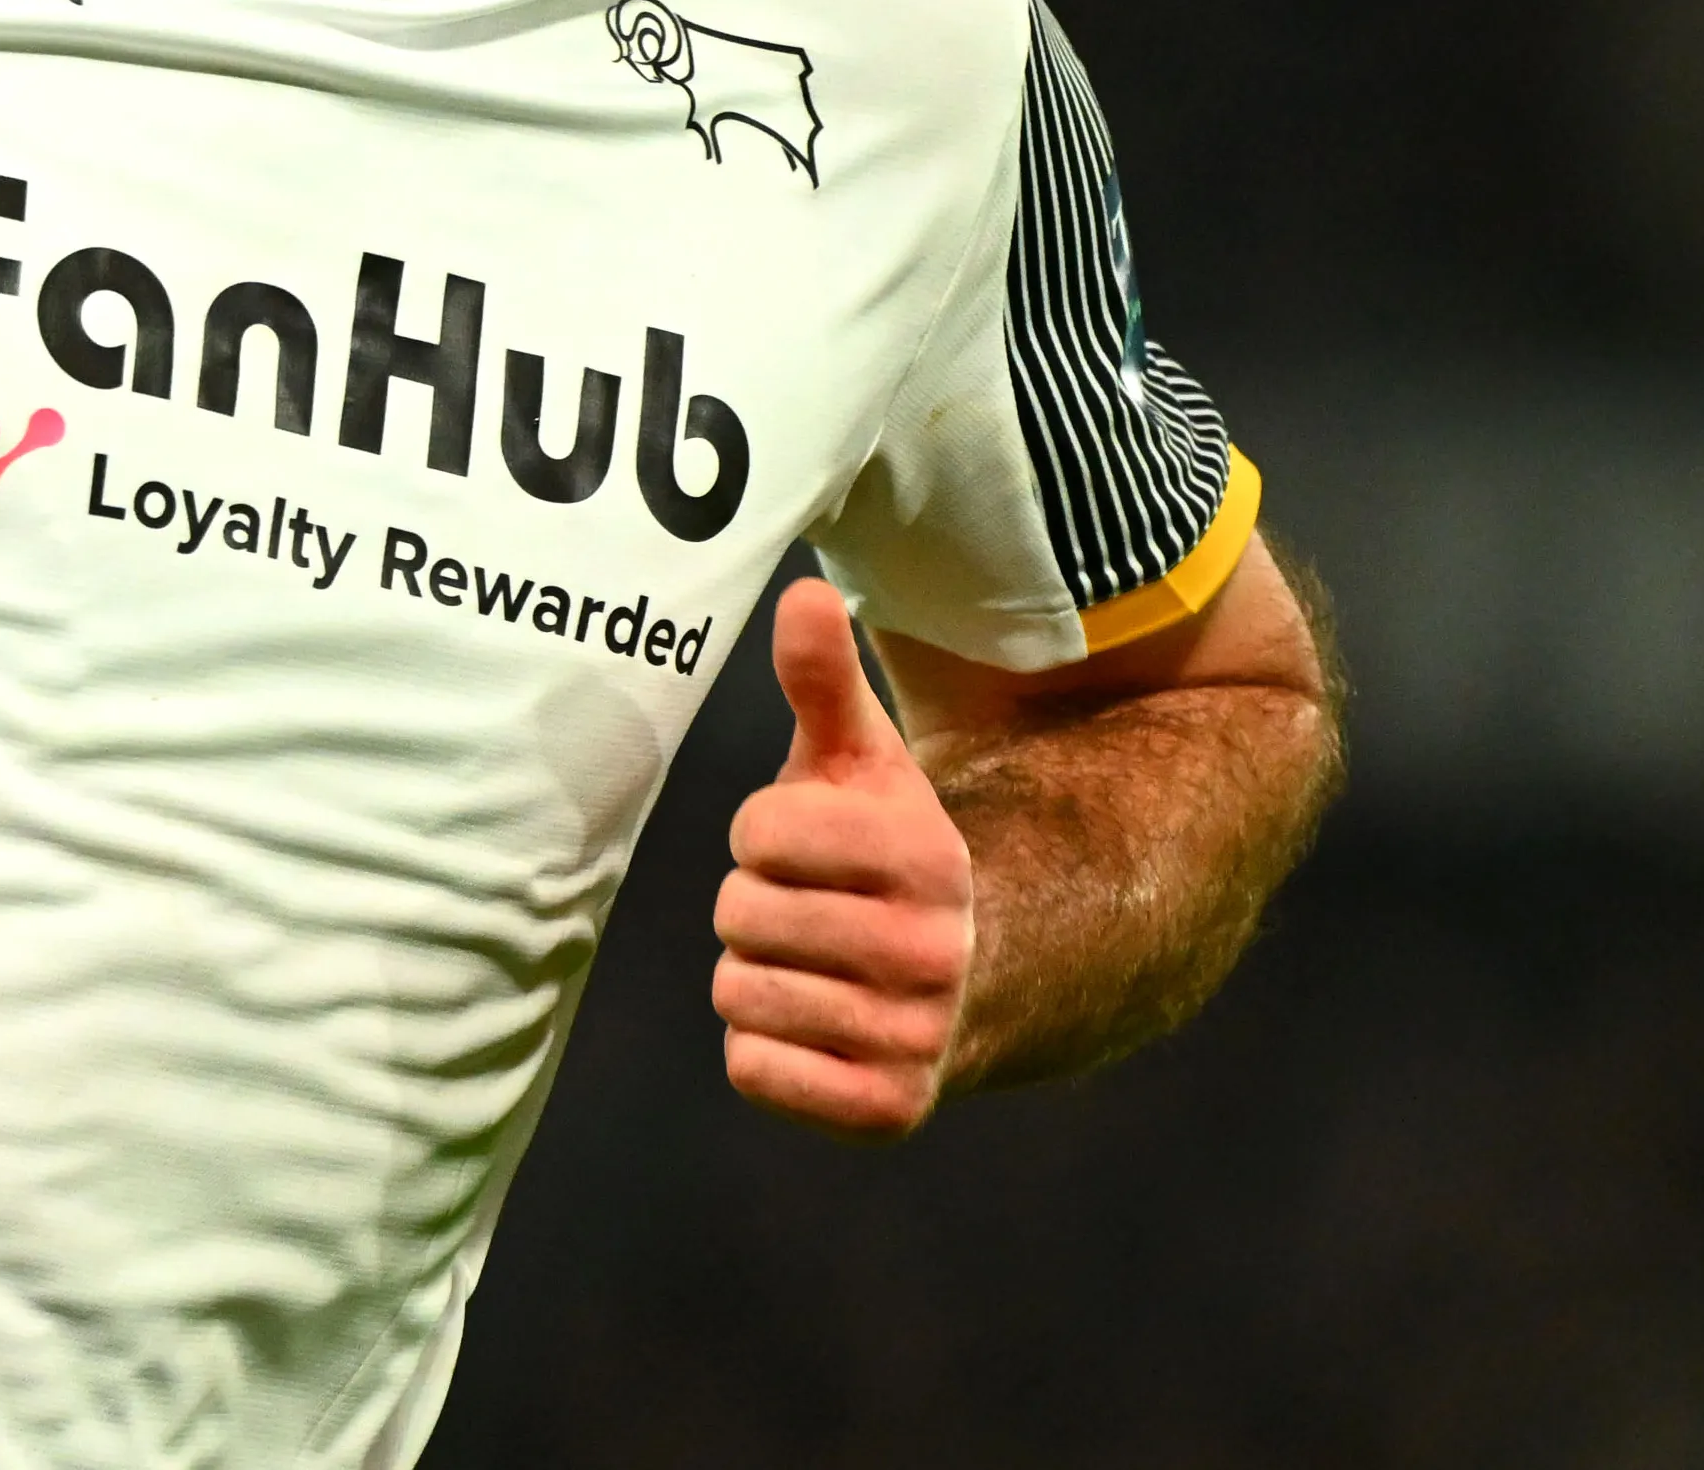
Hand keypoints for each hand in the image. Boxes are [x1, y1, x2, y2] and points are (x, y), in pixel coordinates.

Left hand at [712, 576, 973, 1139]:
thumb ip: (825, 681)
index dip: (763, 833)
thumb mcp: (862, 765)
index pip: (759, 833)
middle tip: (809, 910)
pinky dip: (762, 1049)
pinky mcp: (884, 1113)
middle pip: (739, 914)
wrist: (966, 979)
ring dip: (755, 975)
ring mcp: (912, 1041)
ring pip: (737, 992)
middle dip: (755, 906)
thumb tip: (802, 590)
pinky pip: (751, 1069)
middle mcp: (932, 954)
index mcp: (927, 857)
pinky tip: (813, 1024)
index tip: (808, 845)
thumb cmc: (880, 854)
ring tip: (813, 964)